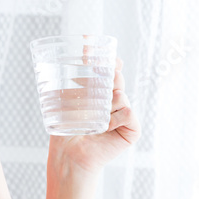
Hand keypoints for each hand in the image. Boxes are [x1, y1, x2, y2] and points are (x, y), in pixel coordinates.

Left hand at [47, 56, 140, 174]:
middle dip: (108, 73)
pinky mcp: (132, 130)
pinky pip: (128, 112)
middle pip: (117, 78)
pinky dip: (116, 117)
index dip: (105, 58)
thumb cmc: (66, 129)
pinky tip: (106, 127)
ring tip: (95, 116)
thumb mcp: (67, 100)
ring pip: (120, 94)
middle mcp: (115, 103)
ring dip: (106, 102)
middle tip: (98, 72)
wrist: (69, 154)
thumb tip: (77, 60)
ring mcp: (124, 116)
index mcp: (102, 94)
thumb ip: (74, 82)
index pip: (109, 71)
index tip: (88, 44)